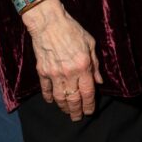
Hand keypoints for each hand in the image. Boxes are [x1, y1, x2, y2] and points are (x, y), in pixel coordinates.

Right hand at [22, 0, 102, 120]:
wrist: (49, 23)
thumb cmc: (72, 30)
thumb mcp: (90, 43)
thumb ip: (95, 64)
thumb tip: (99, 81)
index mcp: (83, 66)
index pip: (87, 92)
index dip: (89, 104)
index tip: (89, 111)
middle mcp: (68, 73)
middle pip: (73, 99)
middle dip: (76, 111)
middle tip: (78, 117)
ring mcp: (54, 73)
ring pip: (59, 98)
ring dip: (63, 107)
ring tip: (67, 112)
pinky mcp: (42, 71)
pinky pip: (45, 89)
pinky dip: (49, 97)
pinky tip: (52, 101)